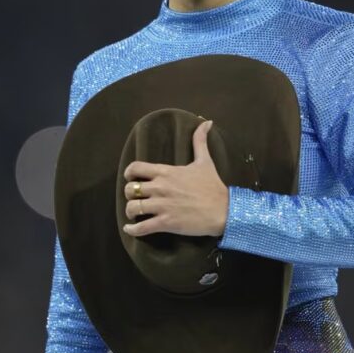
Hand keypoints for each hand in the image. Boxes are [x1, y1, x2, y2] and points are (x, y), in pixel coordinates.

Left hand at [122, 119, 228, 236]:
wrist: (224, 210)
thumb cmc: (213, 186)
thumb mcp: (205, 161)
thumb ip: (200, 141)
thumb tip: (206, 122)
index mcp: (166, 172)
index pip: (135, 168)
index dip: (129, 173)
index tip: (131, 179)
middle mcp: (160, 188)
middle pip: (130, 190)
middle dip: (129, 194)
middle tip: (135, 198)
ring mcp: (162, 206)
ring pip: (132, 208)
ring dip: (130, 212)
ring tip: (134, 215)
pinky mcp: (166, 223)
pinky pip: (141, 227)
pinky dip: (133, 230)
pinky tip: (131, 229)